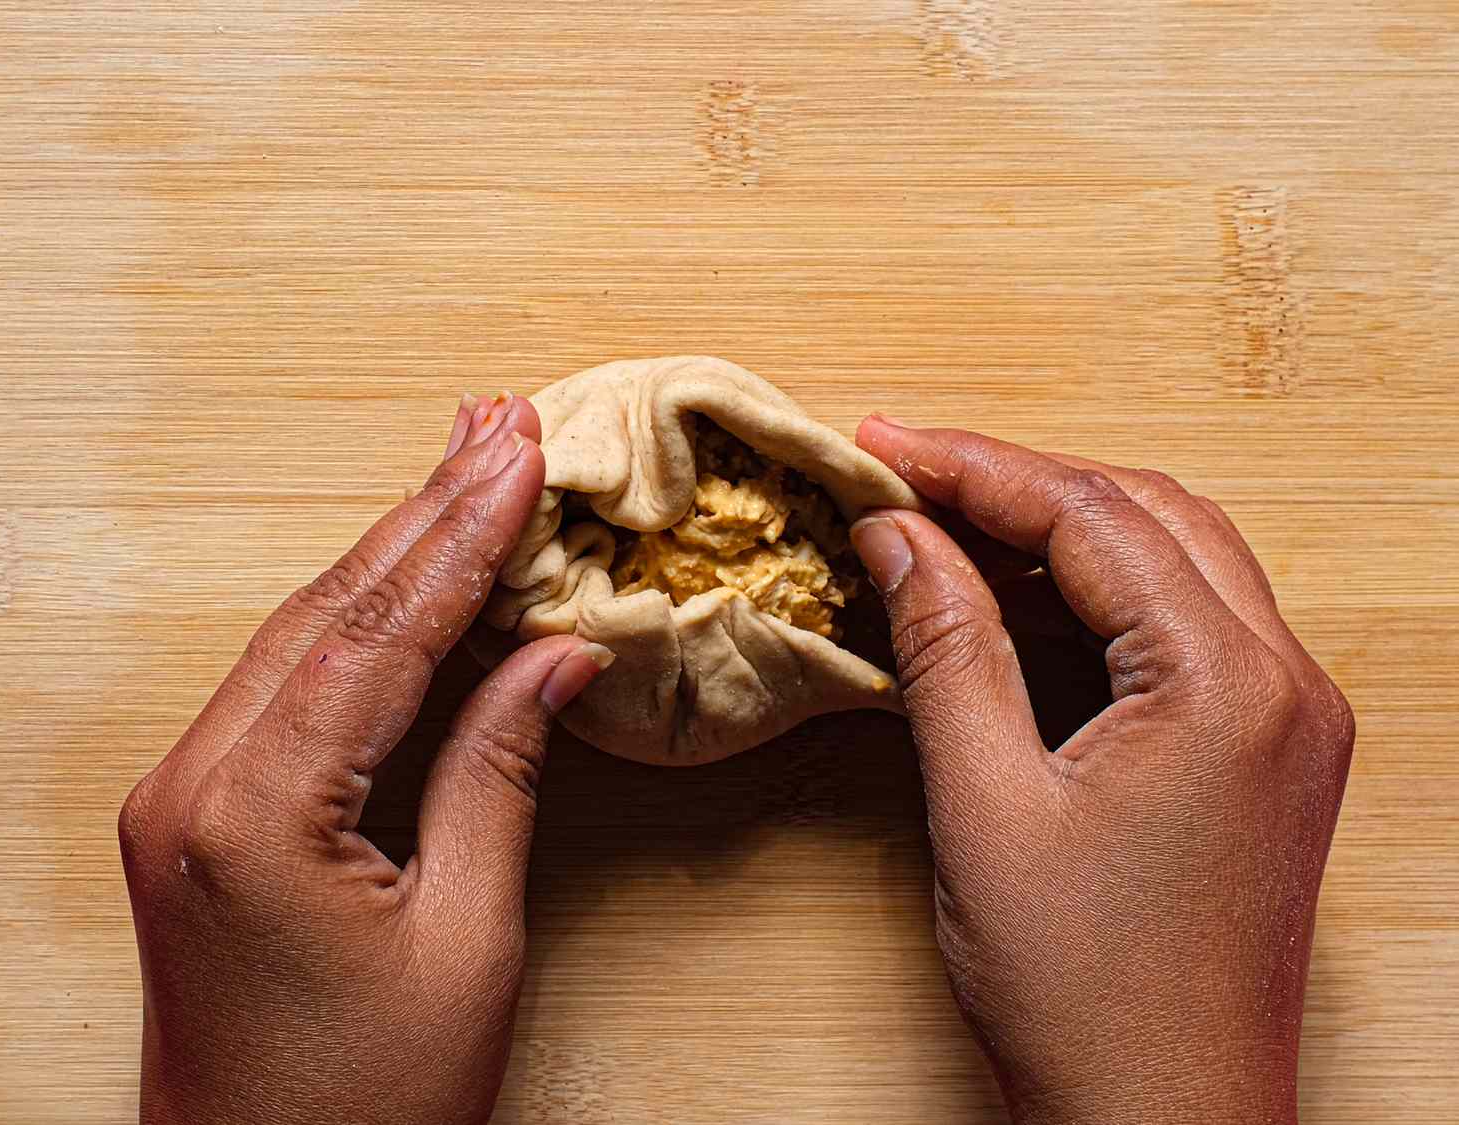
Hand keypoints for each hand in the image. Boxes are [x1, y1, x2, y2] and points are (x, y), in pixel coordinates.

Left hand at [118, 394, 614, 1124]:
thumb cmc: (367, 1102)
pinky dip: (357, 619)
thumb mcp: (467, 937)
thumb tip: (557, 651)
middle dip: (424, 512)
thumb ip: (501, 770)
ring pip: (300, 634)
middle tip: (498, 426)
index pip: (378, 636)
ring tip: (465, 470)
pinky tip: (406, 574)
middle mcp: (193, 787)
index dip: (463, 537)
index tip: (522, 457)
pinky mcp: (194, 814)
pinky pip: (283, 683)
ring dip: (390, 551)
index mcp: (255, 818)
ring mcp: (180, 796)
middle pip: (328, 611)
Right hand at [850, 417, 1353, 1124]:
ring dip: (1061, 531)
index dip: (972, 466)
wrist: (1162, 1124)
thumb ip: (947, 646)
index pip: (1091, 516)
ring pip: (1173, 559)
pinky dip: (1097, 596)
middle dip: (1019, 481)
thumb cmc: (1084, 992)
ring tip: (945, 526)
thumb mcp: (985, 804)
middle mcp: (1285, 684)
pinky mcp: (1266, 753)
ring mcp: (1288, 719)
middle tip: (905, 474)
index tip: (881, 443)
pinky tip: (1014, 600)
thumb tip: (898, 533)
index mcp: (1228, 688)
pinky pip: (1185, 627)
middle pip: (1146, 514)